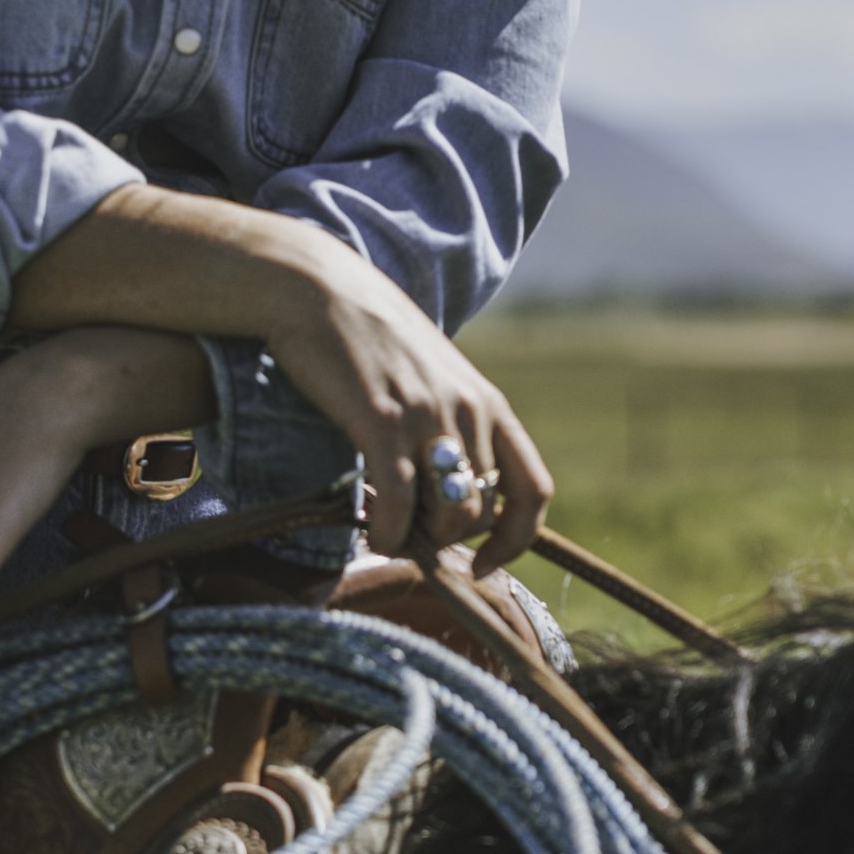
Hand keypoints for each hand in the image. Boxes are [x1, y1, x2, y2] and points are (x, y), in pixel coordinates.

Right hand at [7, 182, 550, 574]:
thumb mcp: (431, 375)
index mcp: (488, 403)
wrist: (318, 288)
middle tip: (409, 531)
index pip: (535, 490)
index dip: (519, 540)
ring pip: (451, 517)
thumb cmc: (367, 336)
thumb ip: (449, 424)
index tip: (486, 565)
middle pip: (484, 513)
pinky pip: (400, 505)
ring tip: (389, 531)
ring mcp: (429, 417)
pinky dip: (390, 534)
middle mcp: (470, 411)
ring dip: (421, 539)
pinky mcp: (382, 421)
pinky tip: (372, 533)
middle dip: (449, 538)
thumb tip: (449, 488)